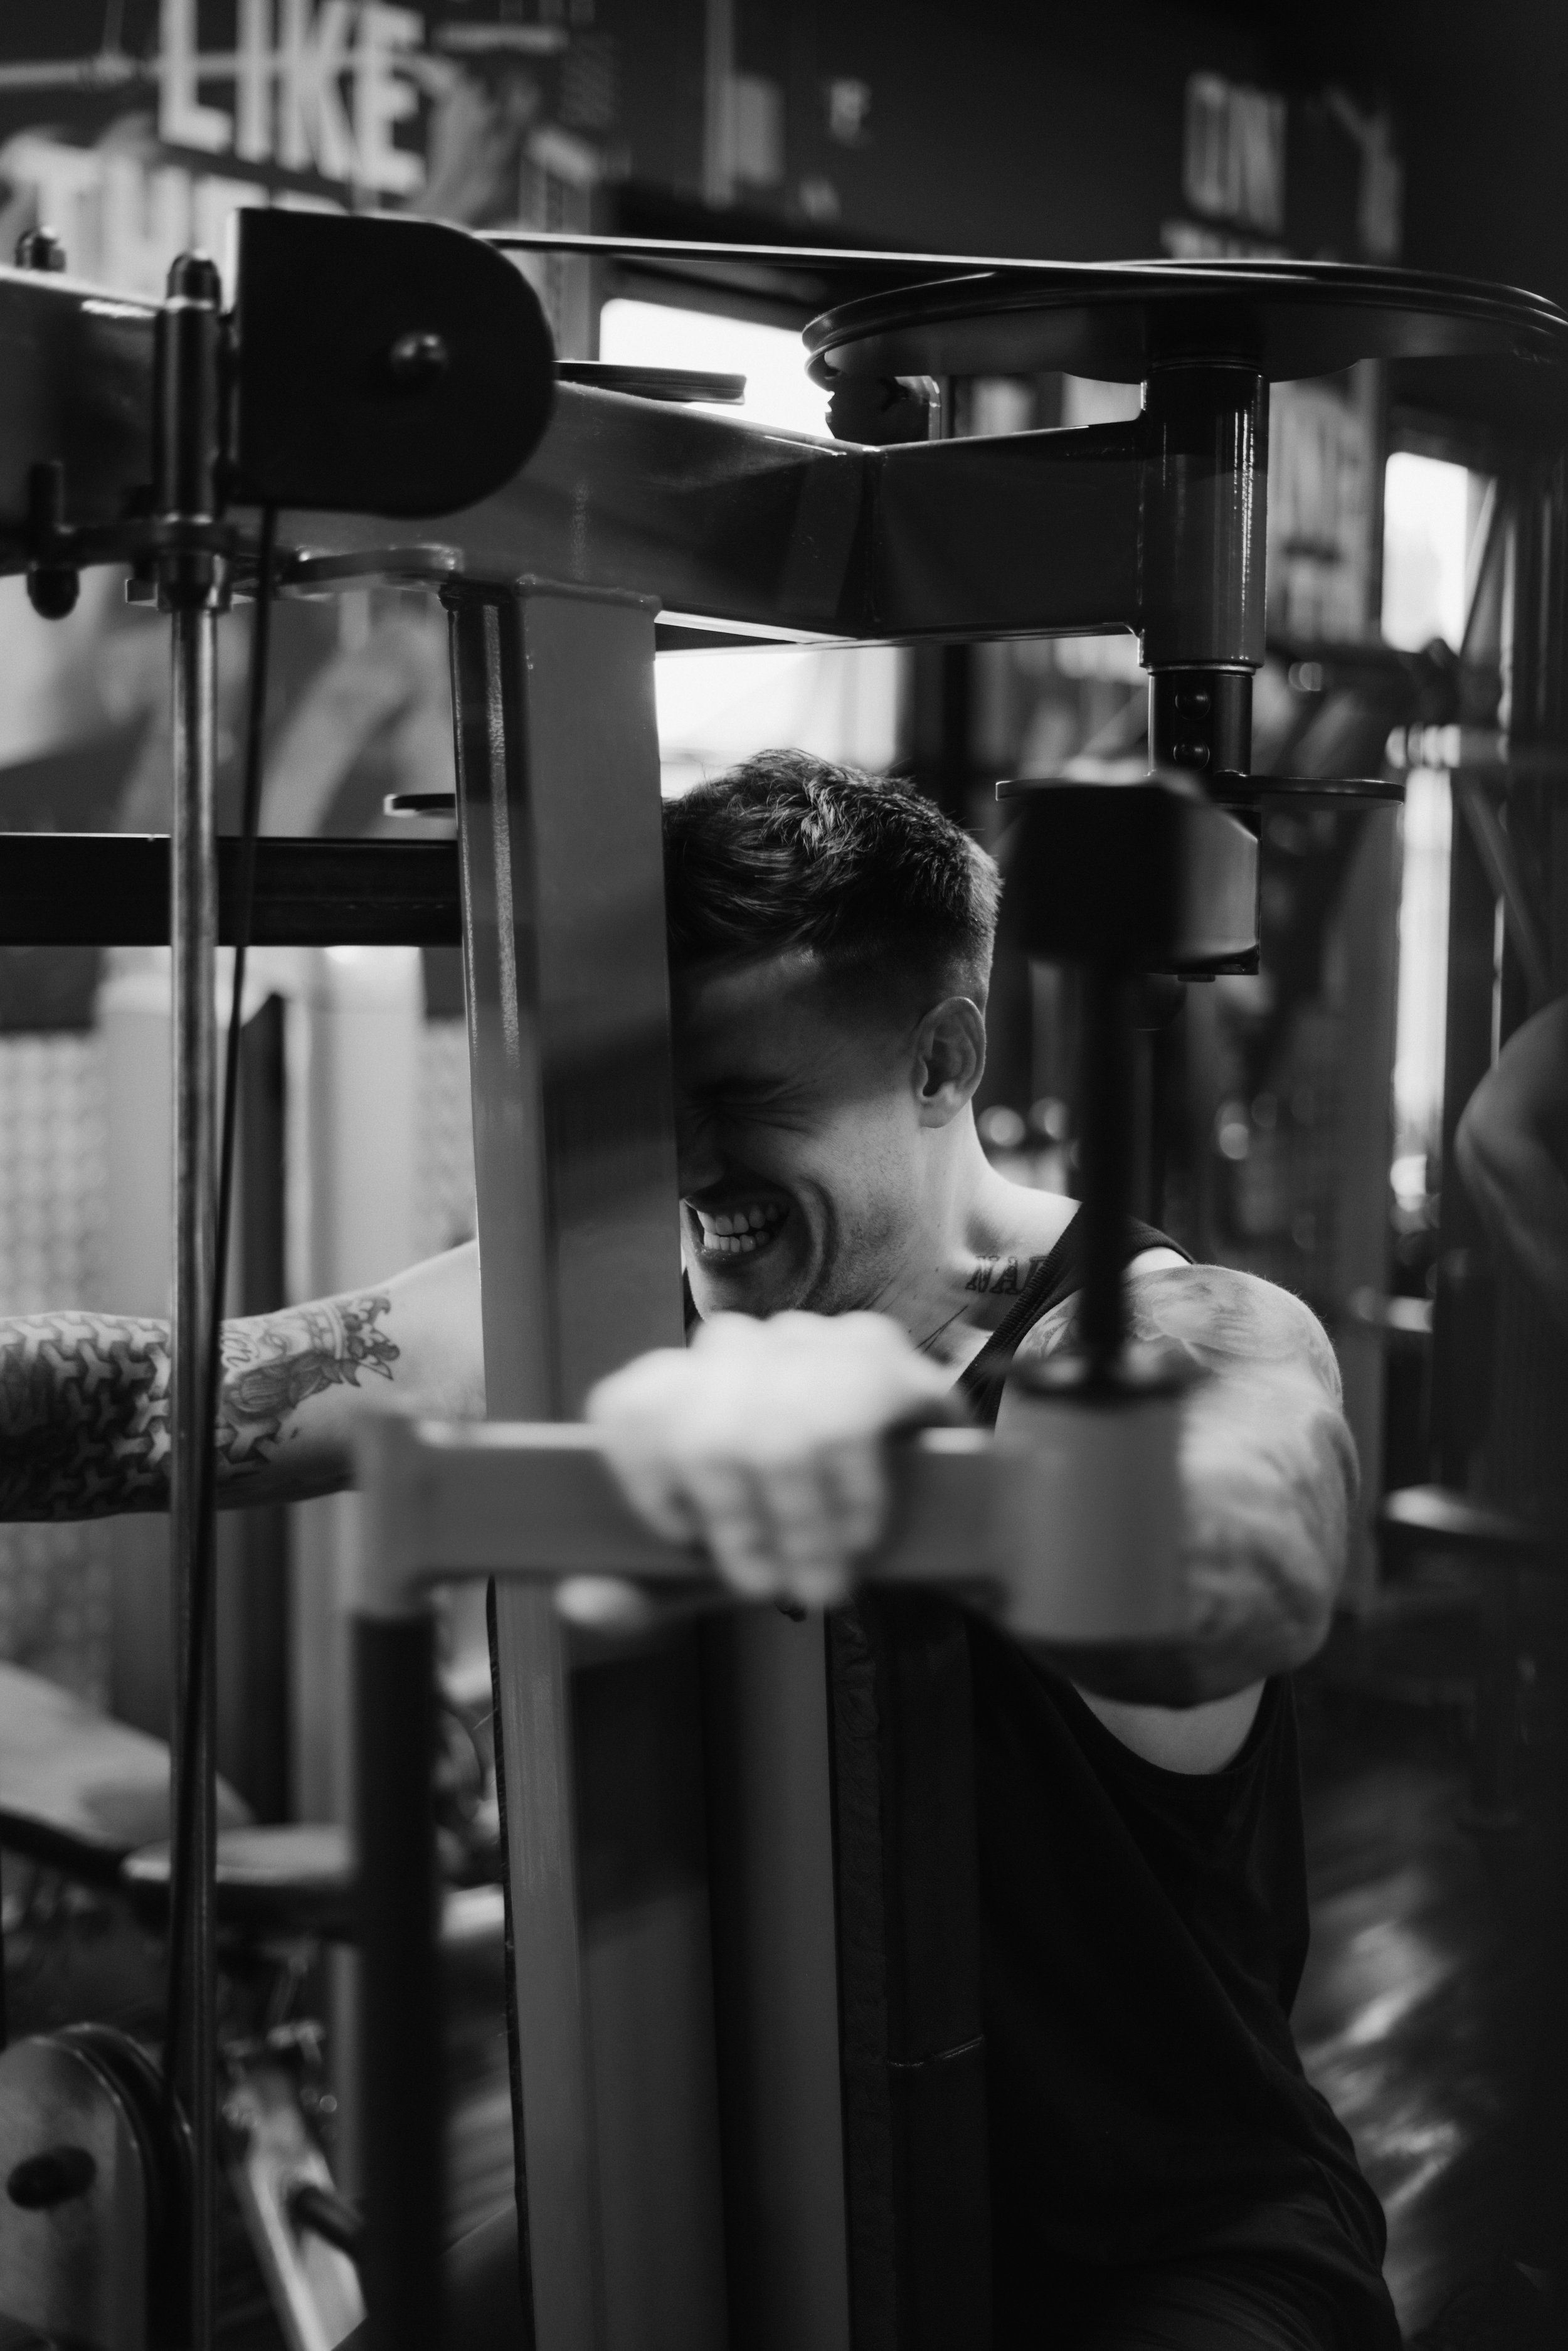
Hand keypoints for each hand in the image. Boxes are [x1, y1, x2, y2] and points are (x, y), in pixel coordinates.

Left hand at [580, 1311, 954, 1614]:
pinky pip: (847, 1424)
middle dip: (739, 1530)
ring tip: (824, 1581)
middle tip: (774, 1591)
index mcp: (680, 1386)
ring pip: (775, 1435)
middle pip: (703, 1433)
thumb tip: (581, 1600)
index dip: (647, 1484)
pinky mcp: (876, 1349)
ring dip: (801, 1528)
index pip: (628, 1407)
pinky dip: (850, 1498)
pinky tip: (861, 1535)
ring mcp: (808, 1338)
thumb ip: (646, 1589)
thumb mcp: (715, 1572)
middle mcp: (737, 1347)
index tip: (684, 1541)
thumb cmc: (797, 1528)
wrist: (927, 1510)